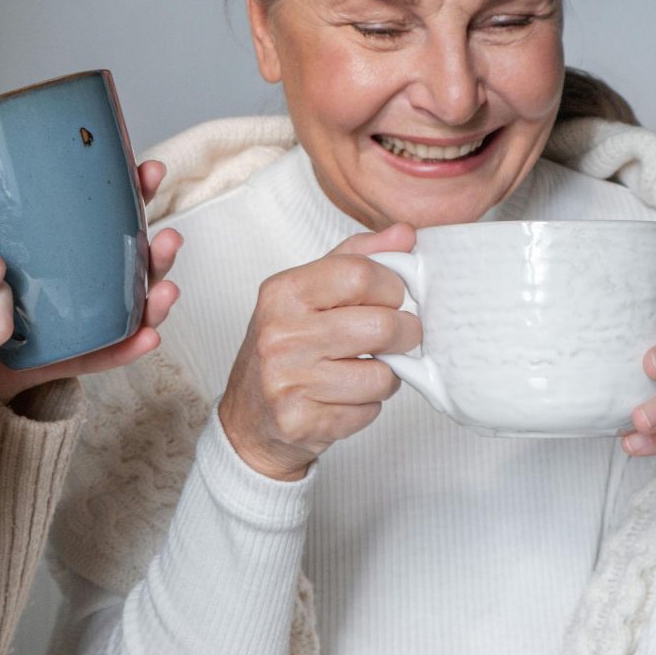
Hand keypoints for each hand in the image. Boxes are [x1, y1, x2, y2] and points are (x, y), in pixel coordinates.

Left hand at [0, 158, 182, 402]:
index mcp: (71, 244)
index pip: (112, 213)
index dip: (137, 192)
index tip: (149, 170)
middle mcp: (87, 280)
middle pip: (135, 263)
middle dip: (159, 250)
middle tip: (168, 237)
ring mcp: (85, 319)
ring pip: (132, 308)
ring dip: (157, 298)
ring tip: (167, 290)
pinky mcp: (71, 356)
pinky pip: (106, 353)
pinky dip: (130, 347)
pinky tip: (148, 338)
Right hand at [217, 223, 421, 481]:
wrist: (249, 417)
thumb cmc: (285, 346)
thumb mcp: (308, 293)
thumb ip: (356, 258)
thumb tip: (405, 234)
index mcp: (282, 292)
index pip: (360, 273)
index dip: (392, 286)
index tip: (392, 297)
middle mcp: (280, 334)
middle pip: (380, 325)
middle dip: (406, 333)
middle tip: (400, 336)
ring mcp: (287, 380)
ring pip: (382, 375)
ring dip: (387, 375)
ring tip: (366, 370)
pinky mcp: (300, 420)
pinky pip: (368, 410)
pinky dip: (367, 406)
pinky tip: (345, 398)